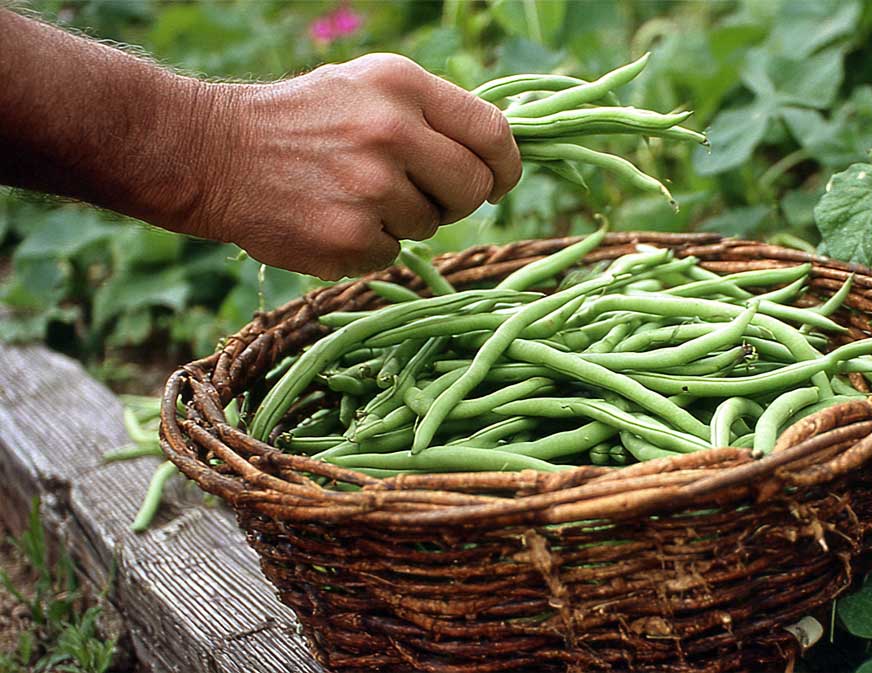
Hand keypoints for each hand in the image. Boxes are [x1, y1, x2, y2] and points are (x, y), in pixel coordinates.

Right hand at [182, 54, 521, 279]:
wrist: (216, 152)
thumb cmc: (305, 120)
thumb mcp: (369, 87)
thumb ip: (433, 113)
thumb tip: (498, 152)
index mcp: (402, 85)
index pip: (492, 132)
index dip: (506, 165)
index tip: (500, 180)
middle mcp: (391, 131)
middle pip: (474, 186)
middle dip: (459, 198)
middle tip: (424, 194)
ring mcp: (370, 188)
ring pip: (431, 224)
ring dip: (405, 220)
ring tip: (355, 195)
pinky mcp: (348, 237)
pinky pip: (391, 253)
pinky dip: (370, 245)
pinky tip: (333, 218)